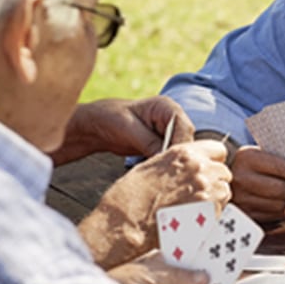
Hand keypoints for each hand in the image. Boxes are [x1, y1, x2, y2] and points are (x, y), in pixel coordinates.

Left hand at [53, 96, 195, 164]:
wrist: (98, 125)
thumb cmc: (111, 118)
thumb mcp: (129, 129)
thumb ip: (149, 142)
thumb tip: (165, 158)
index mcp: (167, 107)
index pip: (184, 128)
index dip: (180, 145)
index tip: (171, 161)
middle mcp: (172, 119)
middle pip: (186, 141)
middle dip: (177, 156)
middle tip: (168, 173)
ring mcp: (169, 133)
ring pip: (179, 151)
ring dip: (172, 163)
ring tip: (162, 176)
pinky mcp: (162, 145)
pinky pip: (170, 157)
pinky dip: (165, 166)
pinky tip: (158, 175)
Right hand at [80, 140, 231, 268]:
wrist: (125, 224)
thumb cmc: (131, 198)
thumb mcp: (152, 166)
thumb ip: (177, 163)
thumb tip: (190, 166)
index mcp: (185, 153)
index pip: (218, 149)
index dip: (213, 161)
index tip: (207, 170)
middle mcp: (199, 169)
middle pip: (224, 172)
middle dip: (215, 182)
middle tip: (197, 194)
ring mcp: (207, 191)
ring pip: (225, 192)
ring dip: (215, 199)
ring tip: (193, 209)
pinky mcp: (210, 214)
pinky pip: (221, 212)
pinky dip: (211, 216)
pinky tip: (192, 220)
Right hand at [229, 146, 284, 221]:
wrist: (226, 178)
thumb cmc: (252, 165)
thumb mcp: (261, 154)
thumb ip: (282, 159)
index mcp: (247, 158)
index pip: (279, 167)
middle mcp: (241, 178)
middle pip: (281, 190)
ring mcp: (241, 198)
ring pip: (279, 205)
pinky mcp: (245, 214)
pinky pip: (274, 215)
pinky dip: (281, 210)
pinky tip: (278, 201)